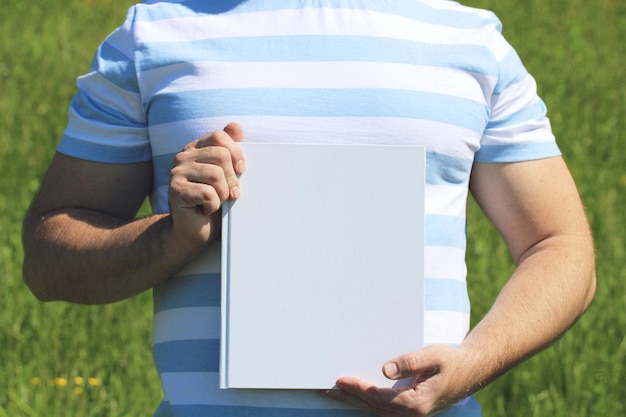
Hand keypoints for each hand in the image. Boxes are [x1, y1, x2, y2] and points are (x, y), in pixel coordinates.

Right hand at [168, 122, 245, 247]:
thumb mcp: (227, 175)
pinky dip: (213, 206)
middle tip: (228, 194)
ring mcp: (176, 173)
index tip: (241, 170)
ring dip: (222, 194)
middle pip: (221, 155)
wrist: (194, 233)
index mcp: (196, 149)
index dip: (236, 152)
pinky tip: (205, 210)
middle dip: (231, 178)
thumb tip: (235, 125)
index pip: (220, 136)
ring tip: (215, 202)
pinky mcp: (175, 190)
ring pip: (215, 175)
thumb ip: (230, 151)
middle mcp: (183, 157)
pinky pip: (207, 193)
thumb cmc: (213, 203)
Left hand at [321, 345, 473, 416]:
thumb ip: (410, 362)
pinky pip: (383, 408)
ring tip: (334, 392)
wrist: (471, 371)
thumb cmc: (452, 361)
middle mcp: (411, 413)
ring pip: (376, 410)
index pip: (378, 399)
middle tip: (326, 389)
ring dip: (355, 401)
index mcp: (416, 404)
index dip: (357, 390)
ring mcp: (410, 414)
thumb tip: (385, 369)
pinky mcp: (409, 408)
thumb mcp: (434, 356)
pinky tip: (356, 394)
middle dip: (349, 398)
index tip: (340, 381)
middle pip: (372, 408)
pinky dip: (367, 401)